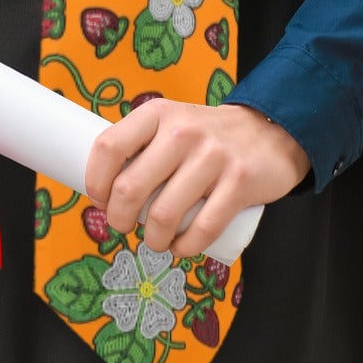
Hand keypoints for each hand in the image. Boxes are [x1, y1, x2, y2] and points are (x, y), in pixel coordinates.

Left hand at [83, 101, 310, 257]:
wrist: (268, 132)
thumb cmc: (205, 136)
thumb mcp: (170, 122)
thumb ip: (142, 144)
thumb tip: (104, 184)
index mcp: (157, 114)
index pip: (109, 146)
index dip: (95, 180)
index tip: (98, 199)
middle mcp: (181, 131)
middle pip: (130, 187)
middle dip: (118, 218)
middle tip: (122, 226)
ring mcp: (212, 157)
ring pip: (164, 215)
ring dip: (152, 240)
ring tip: (154, 241)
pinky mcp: (239, 183)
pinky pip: (203, 229)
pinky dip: (184, 248)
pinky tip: (179, 248)